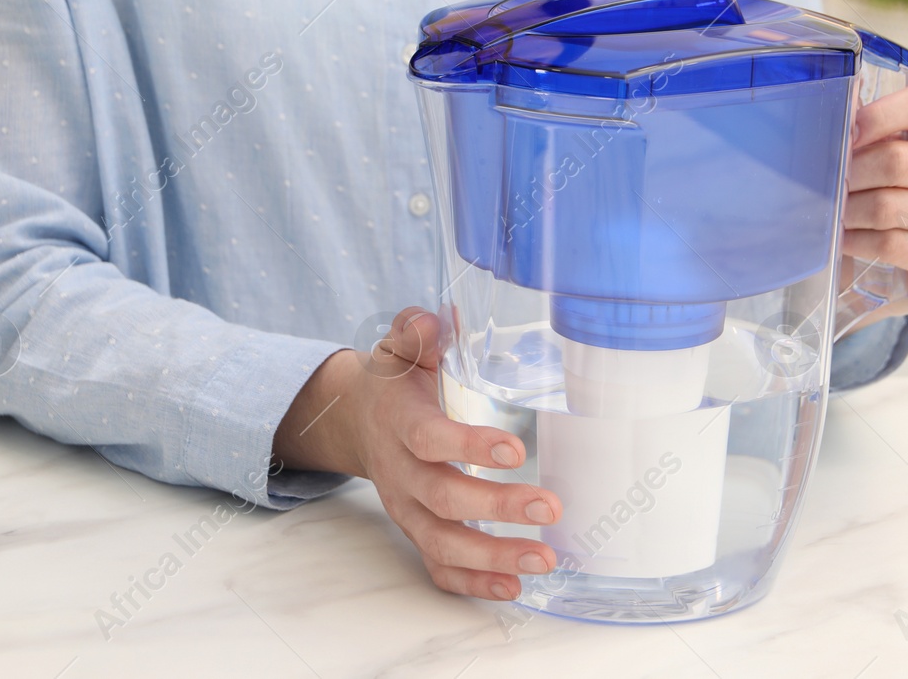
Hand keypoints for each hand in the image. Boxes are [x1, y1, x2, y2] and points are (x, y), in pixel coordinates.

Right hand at [273, 307, 560, 599]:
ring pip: (444, 542)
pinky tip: (514, 587)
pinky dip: (474, 582)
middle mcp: (401, 472)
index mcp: (400, 423)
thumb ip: (416, 331)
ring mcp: (408, 509)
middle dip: (498, 507)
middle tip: (550, 506)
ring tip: (543, 558)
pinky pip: (439, 567)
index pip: (430, 439)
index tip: (515, 449)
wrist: (357, 421)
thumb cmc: (394, 382)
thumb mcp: (401, 347)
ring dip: (494, 556)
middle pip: (445, 499)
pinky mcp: (417, 532)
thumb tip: (435, 321)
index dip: (469, 446)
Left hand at [841, 81, 907, 320]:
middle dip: (850, 176)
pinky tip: (847, 242)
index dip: (881, 113)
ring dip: (849, 213)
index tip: (847, 134)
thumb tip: (836, 114)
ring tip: (835, 218)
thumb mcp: (877, 167)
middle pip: (896, 160)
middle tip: (827, 188)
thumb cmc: (887, 212)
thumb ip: (864, 138)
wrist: (903, 277)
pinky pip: (893, 244)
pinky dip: (859, 242)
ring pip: (890, 206)